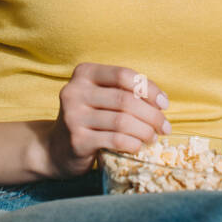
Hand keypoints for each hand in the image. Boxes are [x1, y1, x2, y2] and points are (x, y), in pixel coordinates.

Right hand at [41, 63, 172, 179]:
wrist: (56, 148)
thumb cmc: (89, 118)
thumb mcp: (101, 97)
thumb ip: (125, 92)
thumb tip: (161, 101)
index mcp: (84, 73)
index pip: (123, 75)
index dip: (148, 89)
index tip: (164, 104)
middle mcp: (75, 91)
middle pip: (125, 100)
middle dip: (152, 115)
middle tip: (165, 127)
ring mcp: (73, 116)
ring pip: (122, 121)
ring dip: (145, 131)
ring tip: (153, 137)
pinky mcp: (77, 140)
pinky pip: (115, 140)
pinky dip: (133, 143)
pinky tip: (138, 146)